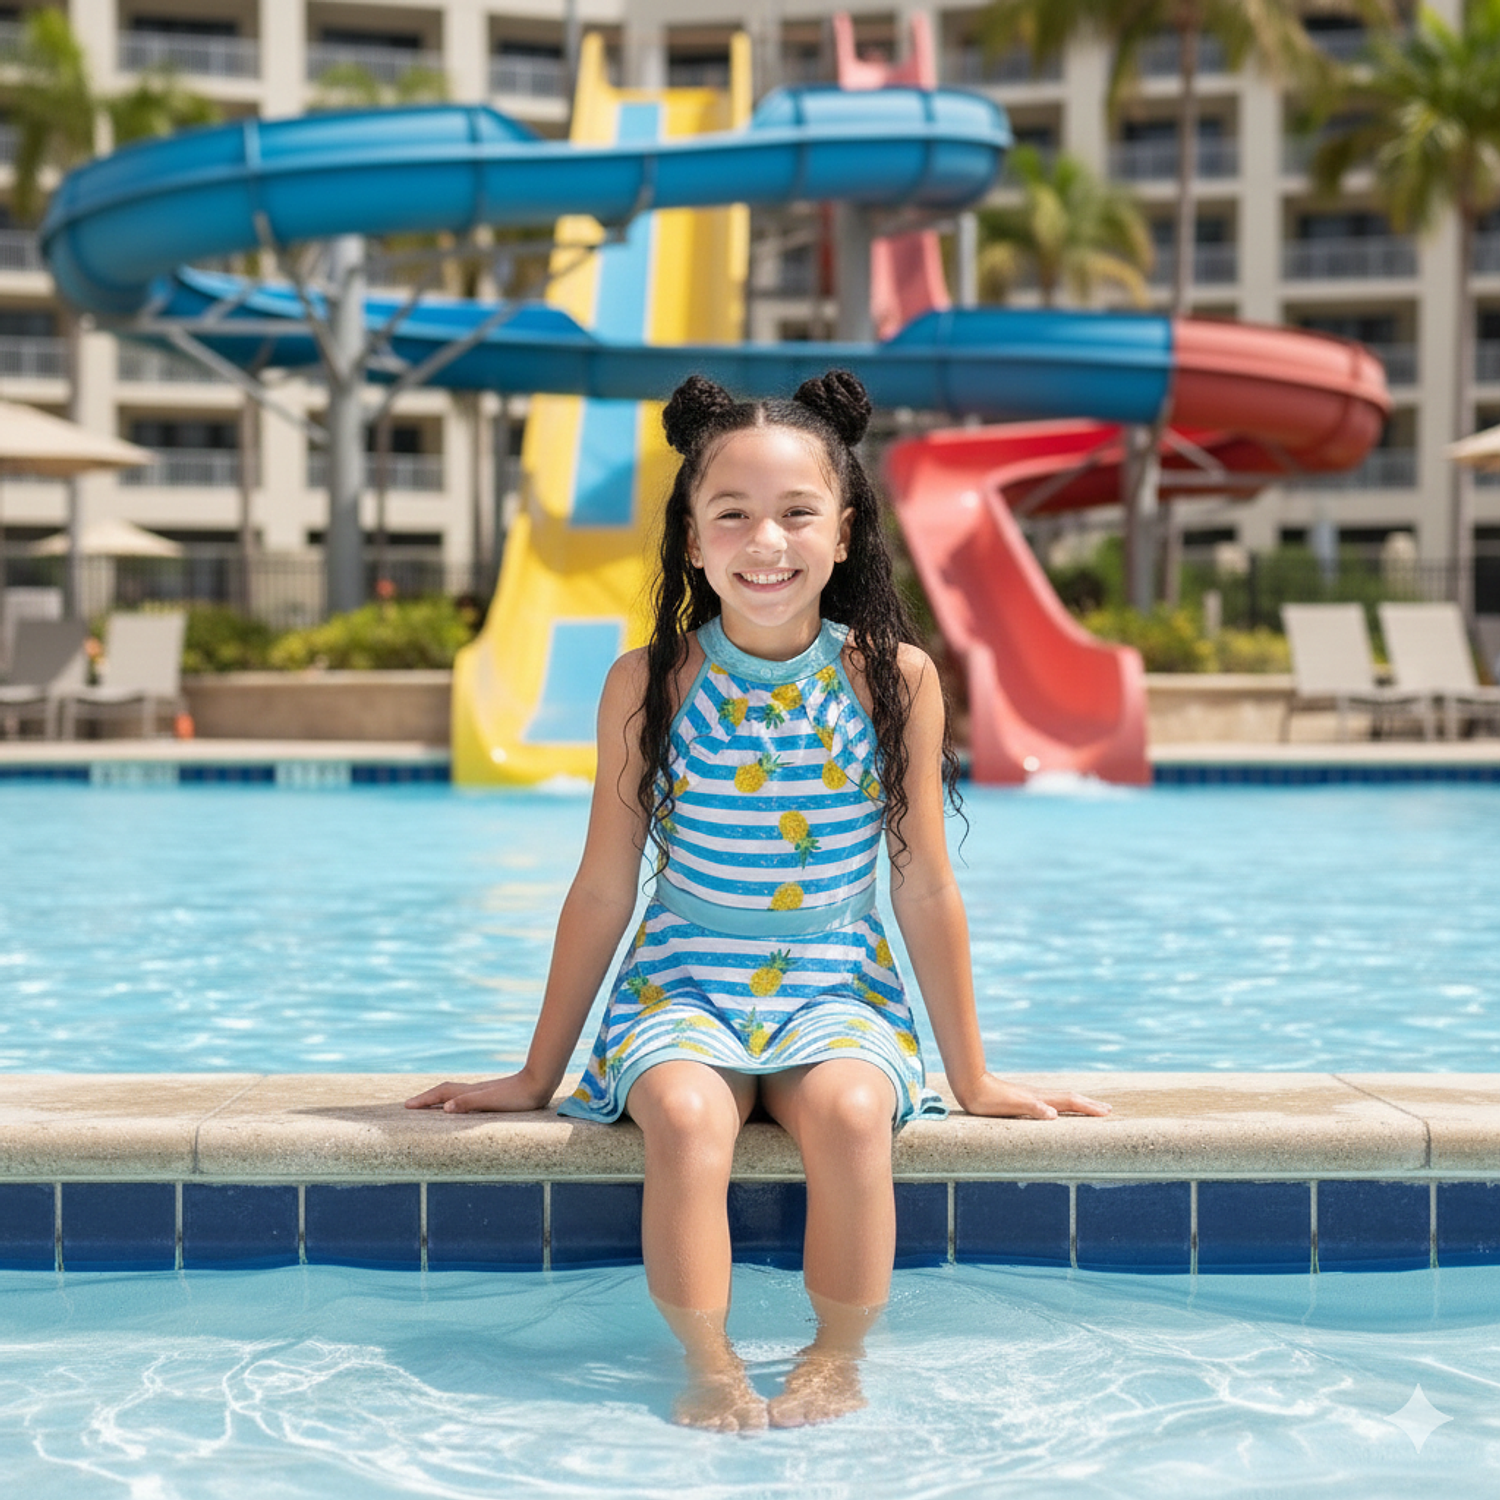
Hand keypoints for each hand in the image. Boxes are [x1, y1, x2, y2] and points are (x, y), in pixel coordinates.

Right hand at [404, 1072, 552, 1112]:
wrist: (541, 1083)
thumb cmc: (519, 1096)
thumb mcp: (493, 1102)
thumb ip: (469, 1103)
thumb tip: (444, 1107)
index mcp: (471, 1092)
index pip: (441, 1094)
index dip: (424, 1099)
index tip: (407, 1106)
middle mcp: (474, 1090)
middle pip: (445, 1091)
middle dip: (427, 1098)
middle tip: (411, 1105)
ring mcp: (484, 1091)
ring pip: (455, 1093)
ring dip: (439, 1098)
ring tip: (429, 1105)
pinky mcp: (493, 1095)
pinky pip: (466, 1097)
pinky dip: (455, 1100)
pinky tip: (461, 1105)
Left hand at [955, 1073, 1110, 1120]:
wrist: (971, 1085)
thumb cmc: (989, 1099)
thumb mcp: (1011, 1106)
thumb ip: (1033, 1108)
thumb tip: (1054, 1115)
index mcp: (1040, 1098)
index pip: (1070, 1102)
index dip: (1089, 1108)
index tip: (1107, 1113)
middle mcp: (1039, 1095)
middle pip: (1070, 1099)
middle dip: (1089, 1105)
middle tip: (1108, 1110)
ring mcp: (1031, 1096)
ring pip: (1060, 1099)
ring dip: (1077, 1104)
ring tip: (1088, 1107)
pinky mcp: (1022, 1098)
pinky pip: (1049, 1102)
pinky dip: (1060, 1106)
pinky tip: (1056, 1109)